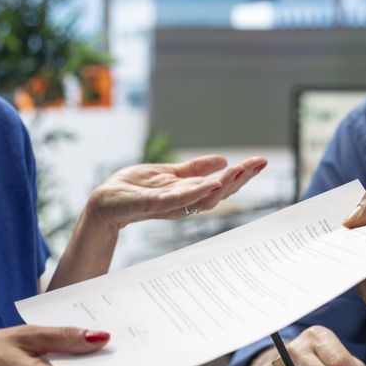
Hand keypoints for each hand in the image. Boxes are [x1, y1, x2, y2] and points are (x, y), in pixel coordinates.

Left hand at [87, 154, 266, 229]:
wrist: (104, 203)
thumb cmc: (133, 189)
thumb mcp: (170, 174)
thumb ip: (195, 170)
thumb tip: (223, 160)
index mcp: (188, 194)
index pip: (220, 186)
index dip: (241, 176)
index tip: (260, 162)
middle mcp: (183, 203)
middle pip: (217, 193)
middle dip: (239, 179)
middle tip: (258, 165)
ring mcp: (168, 205)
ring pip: (201, 197)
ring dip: (222, 186)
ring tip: (240, 172)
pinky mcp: (150, 203)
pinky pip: (176, 200)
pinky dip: (195, 194)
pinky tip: (210, 185)